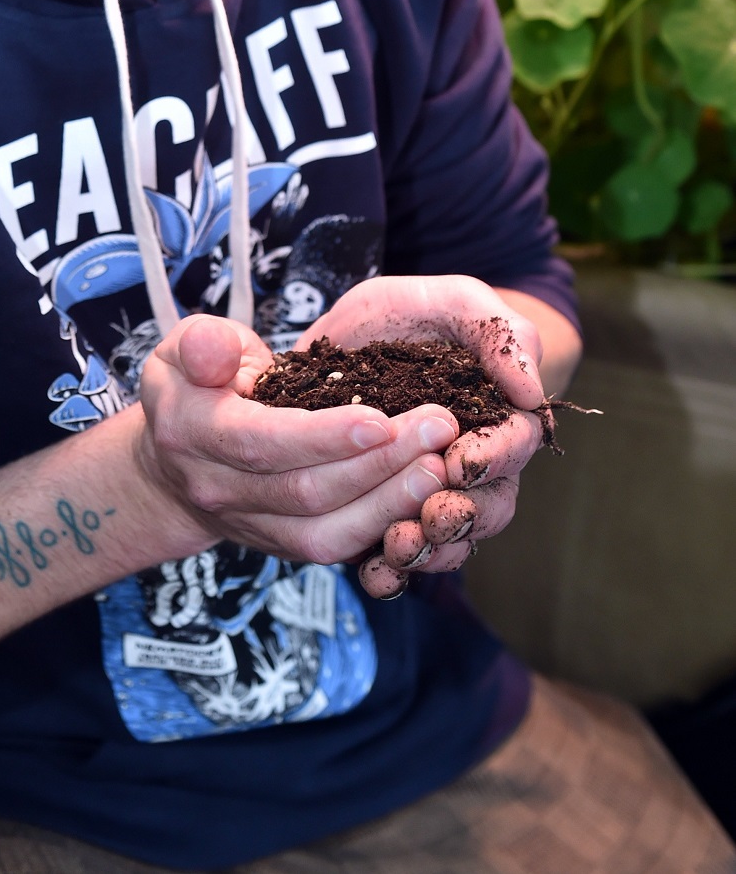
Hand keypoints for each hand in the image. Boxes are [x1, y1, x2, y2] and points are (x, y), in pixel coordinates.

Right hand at [136, 314, 457, 564]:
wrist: (173, 462)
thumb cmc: (193, 384)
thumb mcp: (183, 346)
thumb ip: (202, 343)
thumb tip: (218, 353)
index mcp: (192, 432)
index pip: (263, 443)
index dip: (323, 436)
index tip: (383, 418)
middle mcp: (217, 491)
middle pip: (307, 491)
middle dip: (379, 463)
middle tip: (439, 427)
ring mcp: (250, 527)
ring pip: (326, 532)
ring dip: (390, 502)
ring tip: (440, 466)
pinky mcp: (281, 546)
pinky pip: (335, 547)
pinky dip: (382, 526)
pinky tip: (421, 496)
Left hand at [306, 275, 546, 598]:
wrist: (342, 335)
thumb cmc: (411, 311)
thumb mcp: (451, 301)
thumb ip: (497, 333)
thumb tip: (531, 391)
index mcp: (498, 414)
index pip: (516, 445)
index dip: (495, 459)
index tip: (461, 461)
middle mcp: (473, 462)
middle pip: (490, 507)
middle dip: (464, 517)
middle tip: (432, 517)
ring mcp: (431, 491)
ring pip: (450, 538)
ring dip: (429, 550)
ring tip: (398, 547)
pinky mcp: (385, 510)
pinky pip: (399, 556)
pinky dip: (389, 571)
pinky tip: (372, 572)